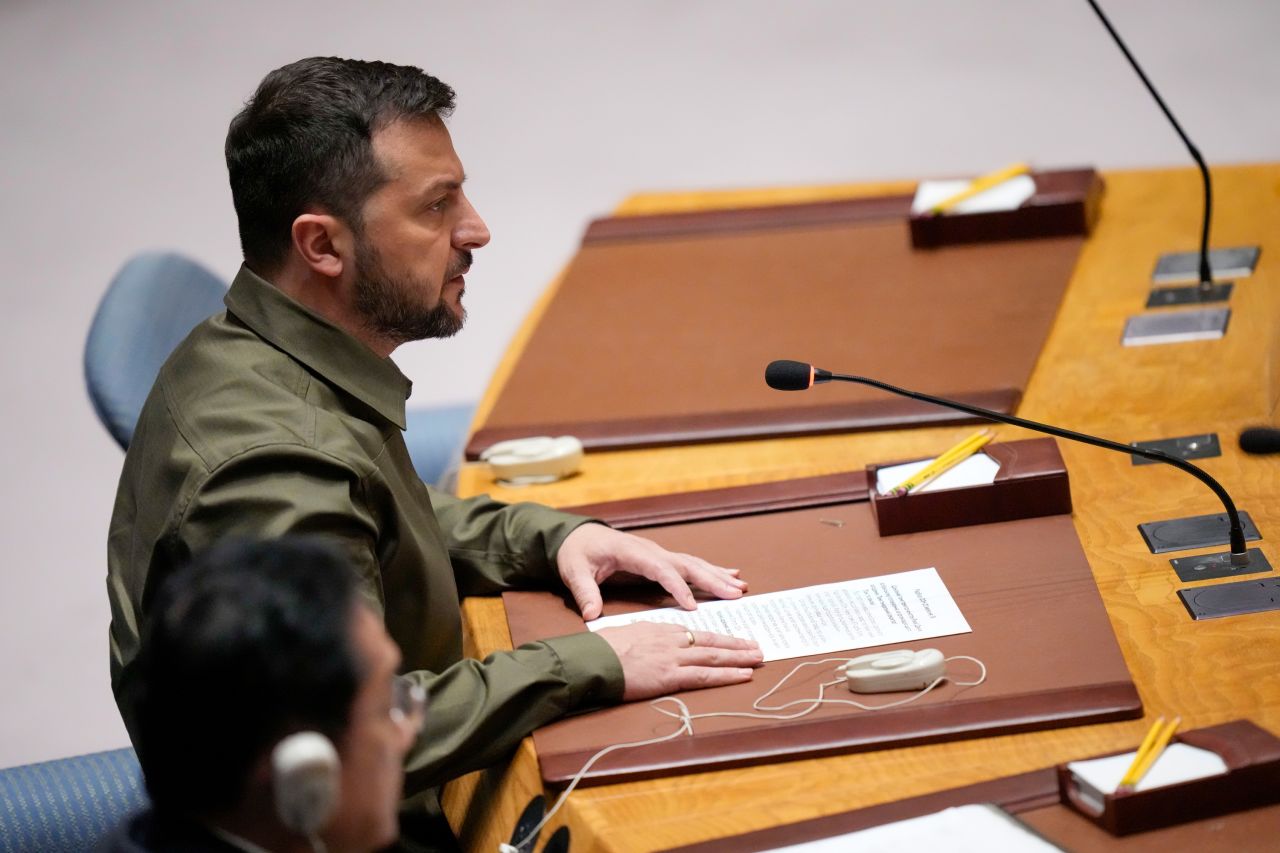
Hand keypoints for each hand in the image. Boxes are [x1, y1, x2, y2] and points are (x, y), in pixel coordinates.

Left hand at [557, 524, 746, 619]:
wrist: (578, 535)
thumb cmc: (577, 552)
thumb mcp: (574, 571)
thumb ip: (584, 592)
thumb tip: (590, 615)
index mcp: (633, 552)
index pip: (660, 569)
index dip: (677, 587)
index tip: (692, 607)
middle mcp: (651, 551)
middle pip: (686, 565)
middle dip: (711, 580)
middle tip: (736, 594)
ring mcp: (658, 553)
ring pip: (693, 564)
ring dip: (717, 576)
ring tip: (741, 588)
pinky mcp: (660, 559)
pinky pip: (690, 565)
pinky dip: (711, 571)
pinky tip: (730, 576)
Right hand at [596, 622, 762, 700]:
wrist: (592, 659)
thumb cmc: (600, 650)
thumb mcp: (624, 636)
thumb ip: (641, 640)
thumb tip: (645, 646)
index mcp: (659, 630)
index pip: (694, 634)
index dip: (715, 638)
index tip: (729, 640)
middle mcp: (670, 640)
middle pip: (710, 641)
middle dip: (736, 644)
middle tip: (756, 646)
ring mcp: (673, 657)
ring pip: (714, 656)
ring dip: (739, 657)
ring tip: (758, 657)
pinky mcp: (671, 675)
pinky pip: (706, 675)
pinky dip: (728, 674)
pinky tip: (744, 674)